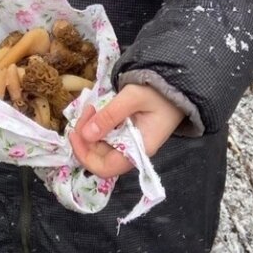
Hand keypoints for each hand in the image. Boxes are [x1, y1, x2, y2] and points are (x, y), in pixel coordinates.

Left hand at [69, 84, 183, 177]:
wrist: (177, 84)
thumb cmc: (158, 92)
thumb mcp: (132, 98)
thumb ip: (110, 116)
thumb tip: (85, 134)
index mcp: (138, 150)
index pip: (106, 168)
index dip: (85, 155)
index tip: (75, 133)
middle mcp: (133, 152)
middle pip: (100, 157)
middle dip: (85, 138)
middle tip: (85, 111)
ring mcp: (130, 143)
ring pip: (101, 146)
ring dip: (89, 130)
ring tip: (90, 108)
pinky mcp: (127, 134)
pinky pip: (106, 136)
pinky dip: (96, 126)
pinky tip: (96, 111)